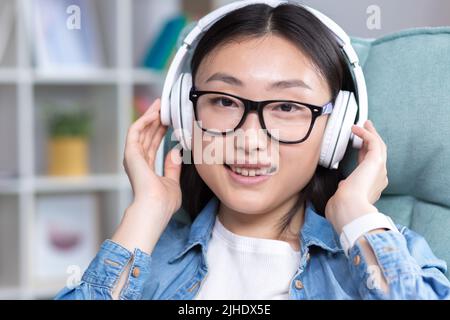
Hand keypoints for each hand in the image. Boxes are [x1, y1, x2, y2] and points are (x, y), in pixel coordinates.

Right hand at [123, 98, 182, 220]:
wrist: (156, 208)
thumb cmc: (164, 202)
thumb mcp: (172, 182)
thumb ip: (172, 167)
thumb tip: (175, 152)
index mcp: (146, 169)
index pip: (153, 144)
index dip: (160, 131)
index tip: (169, 120)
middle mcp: (137, 161)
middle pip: (146, 135)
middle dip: (155, 120)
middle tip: (164, 106)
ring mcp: (133, 157)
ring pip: (141, 130)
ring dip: (150, 116)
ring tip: (160, 105)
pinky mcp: (131, 153)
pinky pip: (136, 131)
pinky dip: (144, 120)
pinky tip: (154, 112)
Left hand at [325, 120, 388, 233]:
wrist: (349, 209)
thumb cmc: (343, 208)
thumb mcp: (344, 198)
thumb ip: (346, 190)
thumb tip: (343, 186)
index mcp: (371, 187)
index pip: (370, 166)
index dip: (365, 153)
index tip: (359, 146)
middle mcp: (379, 178)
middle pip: (378, 154)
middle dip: (372, 140)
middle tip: (367, 129)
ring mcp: (380, 170)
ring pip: (379, 146)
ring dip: (372, 133)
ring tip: (365, 124)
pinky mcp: (376, 162)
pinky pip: (373, 142)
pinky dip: (366, 133)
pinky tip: (357, 128)